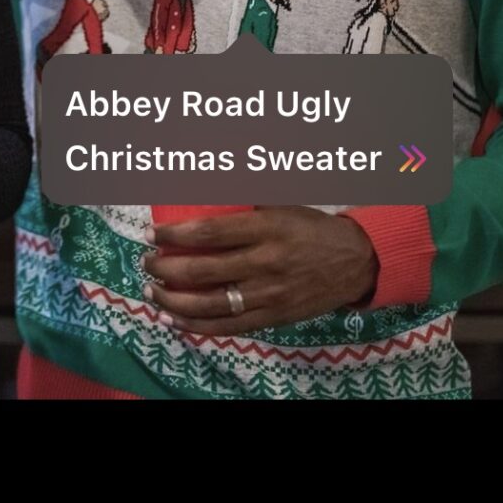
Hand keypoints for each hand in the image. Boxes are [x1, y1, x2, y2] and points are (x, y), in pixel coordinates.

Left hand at [145, 209, 378, 336]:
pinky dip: (196, 326)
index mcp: (267, 229)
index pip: (210, 232)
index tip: (152, 233)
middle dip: (166, 268)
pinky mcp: (272, 317)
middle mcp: (266, 263)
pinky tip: (173, 320)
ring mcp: (269, 294)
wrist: (355, 262)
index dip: (175, 234)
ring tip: (153, 291)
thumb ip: (247, 195)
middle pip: (203, 270)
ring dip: (173, 300)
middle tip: (147, 262)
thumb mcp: (283, 204)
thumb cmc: (313, 229)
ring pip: (209, 304)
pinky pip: (227, 326)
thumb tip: (208, 176)